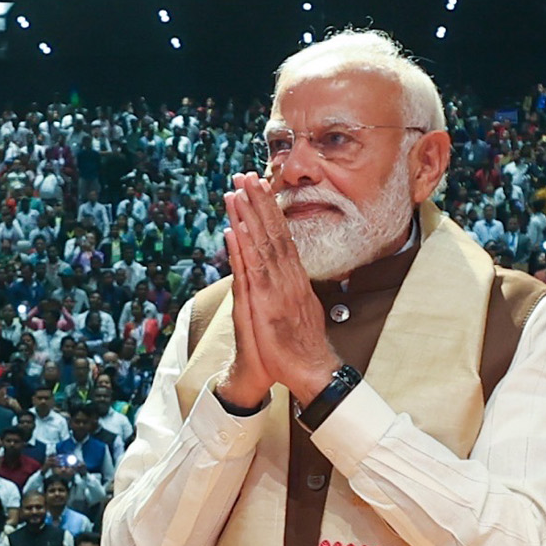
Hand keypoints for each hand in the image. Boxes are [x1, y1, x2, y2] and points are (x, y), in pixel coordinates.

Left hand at [223, 173, 336, 404]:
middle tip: (246, 174)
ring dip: (250, 216)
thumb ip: (289, 289)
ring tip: (238, 190)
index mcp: (294, 277)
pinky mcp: (266, 304)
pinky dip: (244, 248)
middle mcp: (287, 277)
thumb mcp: (297, 310)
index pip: (281, 235)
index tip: (260, 185)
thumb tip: (285, 273)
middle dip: (259, 201)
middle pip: (273, 232)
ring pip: (262, 244)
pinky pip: (253, 271)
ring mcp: (277, 288)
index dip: (270, 209)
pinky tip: (235, 229)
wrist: (310, 371)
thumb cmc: (300, 345)